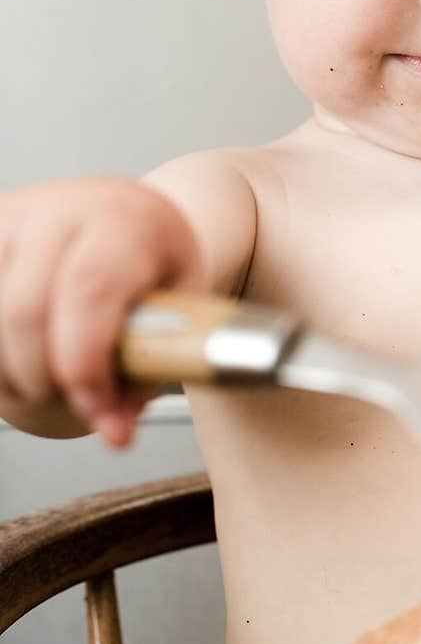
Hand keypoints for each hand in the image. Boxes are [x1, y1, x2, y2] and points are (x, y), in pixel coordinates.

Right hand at [0, 176, 205, 446]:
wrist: (129, 217)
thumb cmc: (155, 266)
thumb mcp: (181, 308)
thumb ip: (153, 368)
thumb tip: (114, 433)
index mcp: (124, 218)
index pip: (91, 286)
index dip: (85, 359)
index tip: (95, 404)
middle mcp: (60, 210)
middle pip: (24, 312)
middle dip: (42, 378)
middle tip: (69, 396)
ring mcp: (11, 220)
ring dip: (9, 372)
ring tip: (46, 373)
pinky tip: (17, 356)